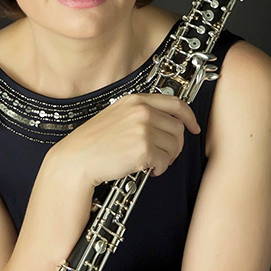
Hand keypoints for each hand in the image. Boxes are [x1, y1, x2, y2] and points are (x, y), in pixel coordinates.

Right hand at [49, 92, 200, 188]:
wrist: (77, 159)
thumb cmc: (92, 143)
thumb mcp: (115, 116)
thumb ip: (139, 113)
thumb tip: (165, 123)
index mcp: (135, 101)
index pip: (175, 103)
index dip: (189, 117)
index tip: (193, 127)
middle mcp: (142, 111)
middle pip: (178, 128)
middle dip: (175, 145)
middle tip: (165, 155)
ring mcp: (143, 129)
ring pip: (174, 146)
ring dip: (167, 158)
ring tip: (151, 163)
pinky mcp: (144, 149)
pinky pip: (165, 161)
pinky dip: (159, 169)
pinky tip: (146, 169)